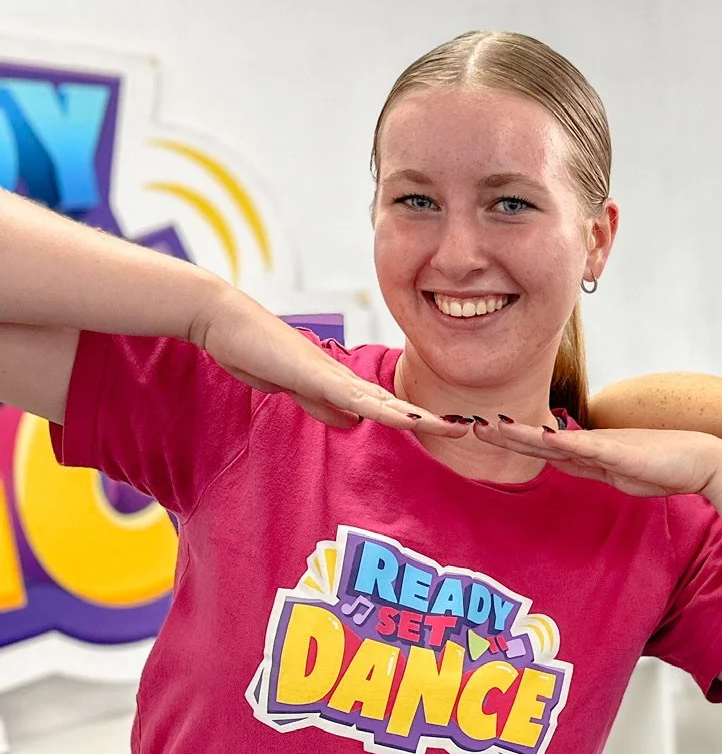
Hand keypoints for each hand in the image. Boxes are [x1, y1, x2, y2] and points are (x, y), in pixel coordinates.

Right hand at [196, 286, 457, 435]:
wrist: (224, 322)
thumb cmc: (253, 351)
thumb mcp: (292, 388)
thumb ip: (321, 405)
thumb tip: (352, 424)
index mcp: (337, 385)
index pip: (383, 407)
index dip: (413, 419)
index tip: (442, 431)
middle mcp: (342, 378)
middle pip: (393, 404)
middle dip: (428, 419)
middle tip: (465, 428)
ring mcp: (331, 376)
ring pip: (383, 402)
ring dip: (417, 417)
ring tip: (452, 428)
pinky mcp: (316, 376)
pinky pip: (355, 398)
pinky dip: (382, 411)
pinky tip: (406, 420)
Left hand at [474, 419, 721, 496]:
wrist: (704, 462)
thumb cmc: (667, 467)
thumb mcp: (620, 473)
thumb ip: (593, 467)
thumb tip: (565, 460)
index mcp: (592, 452)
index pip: (545, 446)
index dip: (515, 438)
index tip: (486, 430)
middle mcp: (593, 445)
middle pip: (541, 439)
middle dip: (506, 433)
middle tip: (471, 425)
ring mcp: (606, 447)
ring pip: (556, 440)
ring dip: (524, 434)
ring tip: (493, 426)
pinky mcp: (622, 454)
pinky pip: (588, 448)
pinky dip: (564, 442)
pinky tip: (543, 436)